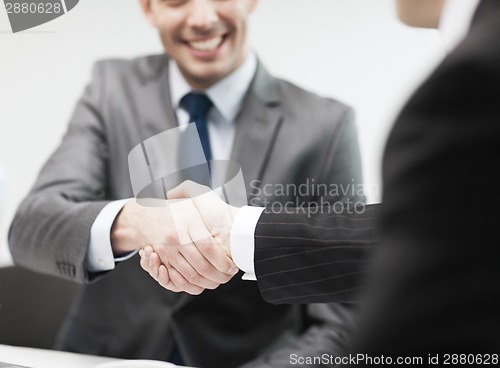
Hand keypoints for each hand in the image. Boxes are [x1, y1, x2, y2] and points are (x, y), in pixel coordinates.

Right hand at [112, 197, 237, 294]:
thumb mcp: (191, 198)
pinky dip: (192, 285)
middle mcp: (177, 237)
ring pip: (191, 275)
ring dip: (207, 282)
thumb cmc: (173, 209)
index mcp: (188, 221)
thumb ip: (206, 198)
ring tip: (219, 280)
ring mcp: (168, 250)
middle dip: (218, 276)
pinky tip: (202, 282)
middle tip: (228, 276)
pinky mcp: (162, 261)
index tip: (232, 265)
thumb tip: (228, 211)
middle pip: (201, 265)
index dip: (222, 261)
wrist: (142, 217)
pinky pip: (178, 280)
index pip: (208, 247)